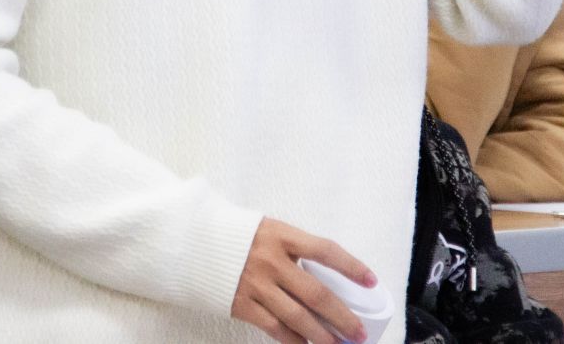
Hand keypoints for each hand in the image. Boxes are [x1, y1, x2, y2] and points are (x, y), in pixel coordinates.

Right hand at [231, 218, 376, 343]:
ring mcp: (255, 284)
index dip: (351, 266)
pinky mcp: (242, 304)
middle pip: (317, 294)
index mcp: (281, 235)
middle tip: (358, 333)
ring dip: (322, 336)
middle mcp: (271, 260)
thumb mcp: (267, 230)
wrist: (191, 241)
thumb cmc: (235, 235)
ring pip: (298, 317)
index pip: (325, 251)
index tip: (371, 281)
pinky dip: (293, 340)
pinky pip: (274, 328)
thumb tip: (326, 275)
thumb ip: (293, 248)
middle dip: (343, 317)